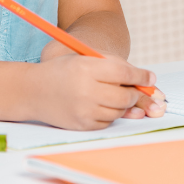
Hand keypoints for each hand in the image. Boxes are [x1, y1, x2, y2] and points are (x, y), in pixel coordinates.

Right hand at [28, 53, 162, 129]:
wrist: (33, 91)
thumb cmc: (64, 71)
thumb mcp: (86, 59)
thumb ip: (116, 66)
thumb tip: (149, 81)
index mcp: (87, 67)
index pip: (124, 73)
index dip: (141, 77)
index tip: (150, 78)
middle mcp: (85, 89)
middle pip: (125, 96)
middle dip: (135, 94)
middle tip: (133, 91)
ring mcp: (84, 110)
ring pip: (119, 111)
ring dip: (122, 105)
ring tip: (110, 95)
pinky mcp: (82, 124)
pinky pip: (108, 122)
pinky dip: (109, 114)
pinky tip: (98, 105)